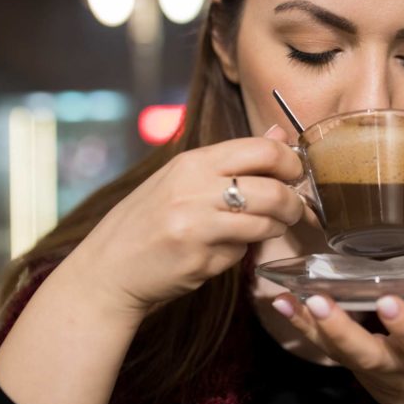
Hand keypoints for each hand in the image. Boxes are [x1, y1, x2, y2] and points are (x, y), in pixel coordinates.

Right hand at [67, 125, 304, 315]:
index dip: (291, 164)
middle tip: (294, 211)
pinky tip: (225, 249)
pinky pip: (240, 252)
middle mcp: (194, 189)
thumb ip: (233, 159)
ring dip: (276, 228)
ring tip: (268, 229)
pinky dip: (243, 251)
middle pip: (273, 189)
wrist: (108, 268)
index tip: (295, 176)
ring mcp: (196, 226)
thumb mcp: (185, 178)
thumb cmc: (149, 219)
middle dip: (294, 203)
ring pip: (265, 224)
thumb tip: (279, 136)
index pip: (262, 151)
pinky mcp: (199, 259)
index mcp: (193, 162)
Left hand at [271, 266, 403, 403]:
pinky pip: (325, 348)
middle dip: (342, 329)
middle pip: (366, 351)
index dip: (403, 323)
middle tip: (319, 303)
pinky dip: (302, 326)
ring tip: (286, 297)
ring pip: (337, 351)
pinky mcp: (353, 366)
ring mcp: (370, 367)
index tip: (388, 302)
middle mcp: (395, 362)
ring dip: (310, 325)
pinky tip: (281, 302)